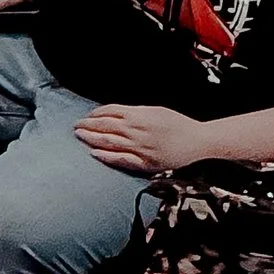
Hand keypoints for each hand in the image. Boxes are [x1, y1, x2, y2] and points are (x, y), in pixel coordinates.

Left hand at [74, 102, 210, 174]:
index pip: (110, 112)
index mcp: (140, 115)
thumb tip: (116, 114)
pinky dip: (107, 157)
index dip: (95, 114)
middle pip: (106, 126)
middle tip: (75, 126)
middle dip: (88, 126)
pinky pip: (122, 160)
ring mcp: (141, 148)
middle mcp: (138, 131)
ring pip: (110, 142)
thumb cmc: (178, 124)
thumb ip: (135, 112)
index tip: (87, 116)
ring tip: (79, 137)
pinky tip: (95, 154)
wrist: (198, 141)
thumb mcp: (155, 110)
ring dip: (92, 139)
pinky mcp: (146, 163)